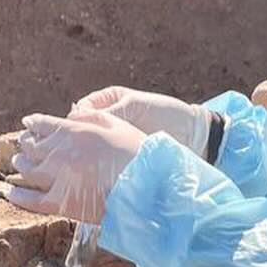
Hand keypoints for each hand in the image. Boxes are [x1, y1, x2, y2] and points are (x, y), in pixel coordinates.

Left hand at [6, 109, 144, 221]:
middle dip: (25, 143)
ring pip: (27, 170)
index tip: (28, 123)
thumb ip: (91, 116)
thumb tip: (73, 112)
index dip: (33, 123)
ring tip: (18, 163)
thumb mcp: (116, 123)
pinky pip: (30, 200)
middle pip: (31, 146)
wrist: (146, 188)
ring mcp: (57, 178)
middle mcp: (60, 153)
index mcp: (73, 131)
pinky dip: (18, 195)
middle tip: (23, 144)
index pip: (42, 123)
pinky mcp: (60, 203)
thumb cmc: (136, 153)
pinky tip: (12, 192)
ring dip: (20, 164)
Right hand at [70, 86, 209, 153]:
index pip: (82, 108)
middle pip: (83, 127)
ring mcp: (114, 137)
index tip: (76, 129)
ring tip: (85, 159)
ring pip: (91, 144)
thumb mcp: (135, 106)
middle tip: (75, 148)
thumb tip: (77, 117)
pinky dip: (99, 162)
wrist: (191, 134)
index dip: (76, 118)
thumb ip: (109, 111)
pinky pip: (104, 157)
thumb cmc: (164, 112)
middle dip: (79, 136)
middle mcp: (108, 118)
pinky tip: (97, 167)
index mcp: (109, 99)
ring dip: (88, 151)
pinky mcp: (121, 154)